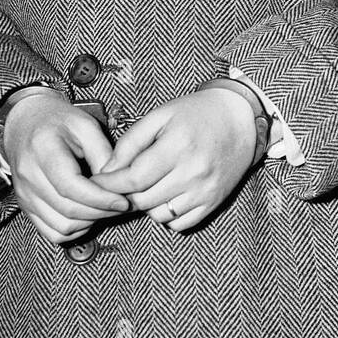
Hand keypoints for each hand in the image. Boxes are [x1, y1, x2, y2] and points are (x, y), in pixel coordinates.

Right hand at [4, 94, 130, 244]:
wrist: (26, 124)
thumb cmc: (59, 121)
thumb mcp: (86, 125)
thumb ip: (102, 153)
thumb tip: (117, 184)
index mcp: (42, 150)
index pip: (71, 187)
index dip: (100, 199)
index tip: (124, 201)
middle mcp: (28, 176)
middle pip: (67, 210)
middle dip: (101, 213)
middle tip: (123, 206)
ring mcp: (24, 194)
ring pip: (61, 227)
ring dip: (89, 223)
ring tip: (108, 209)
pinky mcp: (26, 206)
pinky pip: (51, 232)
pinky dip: (74, 230)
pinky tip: (89, 215)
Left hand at [89, 84, 258, 231]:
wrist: (240, 118)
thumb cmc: (196, 113)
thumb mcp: (160, 116)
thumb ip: (130, 142)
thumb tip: (107, 171)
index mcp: (178, 146)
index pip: (134, 178)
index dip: (110, 184)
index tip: (97, 183)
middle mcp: (194, 172)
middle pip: (143, 200)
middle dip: (125, 194)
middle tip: (122, 182)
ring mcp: (206, 190)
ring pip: (159, 215)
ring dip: (146, 205)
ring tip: (149, 185)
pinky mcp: (214, 202)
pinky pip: (180, 224)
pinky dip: (167, 215)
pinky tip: (167, 195)